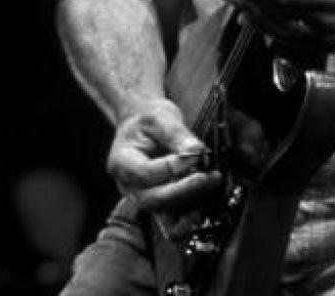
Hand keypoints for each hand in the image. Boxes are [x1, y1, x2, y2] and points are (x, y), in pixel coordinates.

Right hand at [107, 98, 220, 222]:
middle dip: (183, 190)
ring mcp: (142, 197)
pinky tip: (206, 196)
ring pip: (164, 212)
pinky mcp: (158, 202)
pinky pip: (172, 216)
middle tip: (207, 177)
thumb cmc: (147, 119)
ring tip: (212, 181)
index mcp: (122, 163)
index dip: (173, 167)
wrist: (140, 124)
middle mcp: (128, 186)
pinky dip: (189, 210)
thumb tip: (196, 150)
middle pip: (153, 200)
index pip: (146, 173)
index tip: (196, 154)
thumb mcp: (160, 117)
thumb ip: (177, 134)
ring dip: (190, 201)